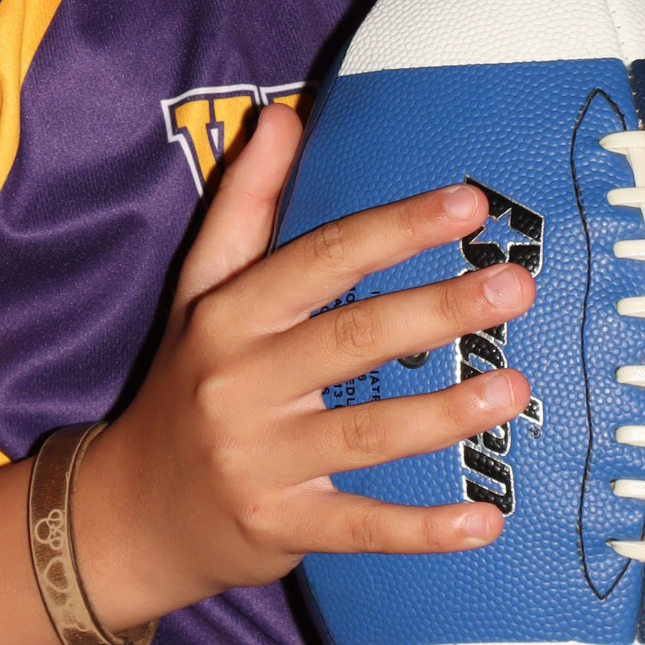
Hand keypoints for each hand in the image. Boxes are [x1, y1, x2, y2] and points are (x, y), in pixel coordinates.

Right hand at [73, 104, 533, 630]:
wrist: (129, 514)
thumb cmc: (187, 383)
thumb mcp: (200, 291)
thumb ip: (244, 202)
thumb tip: (282, 114)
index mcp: (231, 315)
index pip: (324, 258)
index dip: (398, 228)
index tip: (469, 205)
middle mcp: (240, 382)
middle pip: (353, 337)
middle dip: (438, 309)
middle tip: (515, 288)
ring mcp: (259, 459)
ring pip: (366, 433)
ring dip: (445, 414)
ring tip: (516, 386)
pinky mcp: (279, 527)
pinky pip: (361, 526)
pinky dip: (424, 530)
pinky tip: (486, 521)